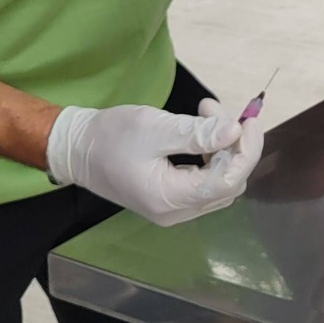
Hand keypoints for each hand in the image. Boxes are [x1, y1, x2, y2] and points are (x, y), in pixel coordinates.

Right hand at [45, 99, 259, 225]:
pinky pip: (204, 180)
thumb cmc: (110, 137)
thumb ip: (197, 134)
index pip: (228, 180)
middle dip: (234, 145)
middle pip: (228, 183)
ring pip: (219, 181)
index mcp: (171, 198)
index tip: (246, 119)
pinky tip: (199, 131)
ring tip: (206, 114)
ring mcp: (173, 208)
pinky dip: (210, 154)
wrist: (76, 150)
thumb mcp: (155, 129)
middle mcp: (176, 211)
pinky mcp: (170, 198)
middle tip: (215, 111)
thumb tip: (236, 132)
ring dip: (223, 148)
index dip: (246, 150)